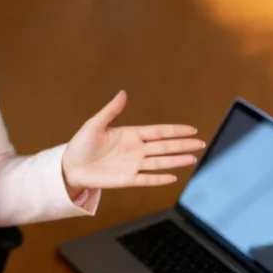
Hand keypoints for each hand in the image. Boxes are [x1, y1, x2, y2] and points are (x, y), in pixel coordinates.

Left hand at [61, 91, 205, 194]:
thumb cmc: (81, 144)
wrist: (70, 166)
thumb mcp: (94, 125)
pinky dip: (159, 179)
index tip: (192, 129)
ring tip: (193, 158)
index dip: (174, 130)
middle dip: (182, 145)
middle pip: (164, 146)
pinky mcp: (127, 179)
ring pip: (159, 162)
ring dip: (176, 160)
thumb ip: (110, 111)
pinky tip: (173, 177)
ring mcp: (133, 165)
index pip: (157, 132)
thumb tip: (122, 93)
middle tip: (201, 143)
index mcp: (130, 135)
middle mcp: (135, 150)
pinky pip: (146, 179)